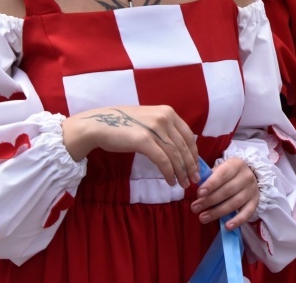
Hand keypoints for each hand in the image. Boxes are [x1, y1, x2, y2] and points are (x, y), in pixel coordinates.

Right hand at [63, 105, 200, 187]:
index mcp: (168, 112)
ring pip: (175, 155)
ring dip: (181, 172)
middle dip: (190, 165)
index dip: (194, 153)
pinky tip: (170, 181)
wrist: (99, 123)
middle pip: (183, 146)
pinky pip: (163, 160)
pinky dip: (169, 173)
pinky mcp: (144, 141)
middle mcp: (164, 117)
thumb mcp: (149, 120)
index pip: (188, 135)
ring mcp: (155, 128)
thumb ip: (164, 129)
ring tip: (183, 184)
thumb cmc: (123, 123)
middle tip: (194, 179)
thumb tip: (178, 148)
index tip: (196, 166)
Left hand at [191, 157, 259, 229]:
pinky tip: (227, 226)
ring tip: (203, 217)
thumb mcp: (220, 169)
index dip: (211, 184)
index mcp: (236, 165)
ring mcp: (252, 191)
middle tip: (195, 208)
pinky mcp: (255, 203)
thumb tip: (195, 184)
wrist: (249, 176)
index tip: (199, 194)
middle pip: (227, 190)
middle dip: (209, 201)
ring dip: (217, 212)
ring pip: (234, 203)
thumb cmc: (229, 174)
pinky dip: (237, 221)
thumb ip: (209, 176)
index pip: (223, 174)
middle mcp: (246, 177)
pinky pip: (247, 214)